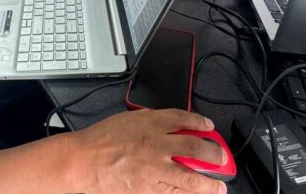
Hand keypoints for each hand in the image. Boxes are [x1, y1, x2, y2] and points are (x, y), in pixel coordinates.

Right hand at [74, 109, 226, 193]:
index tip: (208, 127)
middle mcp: (156, 144)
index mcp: (149, 122)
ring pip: (190, 178)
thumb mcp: (128, 120)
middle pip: (195, 148)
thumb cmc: (100, 140)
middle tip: (222, 158)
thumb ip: (150, 122)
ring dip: (209, 184)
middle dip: (214, 154)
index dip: (199, 122)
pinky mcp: (148, 188)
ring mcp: (154, 168)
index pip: (183, 119)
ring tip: (218, 187)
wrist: (83, 160)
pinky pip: (173, 193)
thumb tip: (170, 128)